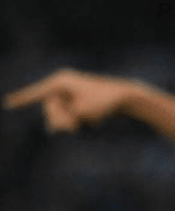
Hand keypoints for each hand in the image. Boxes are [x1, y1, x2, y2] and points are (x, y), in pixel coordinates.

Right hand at [4, 69, 139, 131]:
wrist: (127, 97)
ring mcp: (69, 93)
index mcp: (60, 82)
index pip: (36, 93)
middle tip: (78, 121)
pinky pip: (68, 117)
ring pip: (58, 116)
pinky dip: (78, 121)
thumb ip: (61, 120)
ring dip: (69, 122)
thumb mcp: (78, 113)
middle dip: (61, 119)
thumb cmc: (103, 103)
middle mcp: (62, 85)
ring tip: (86, 120)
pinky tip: (92, 118)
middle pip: (48, 110)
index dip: (21, 99)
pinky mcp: (76, 101)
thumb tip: (52, 128)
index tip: (7, 103)